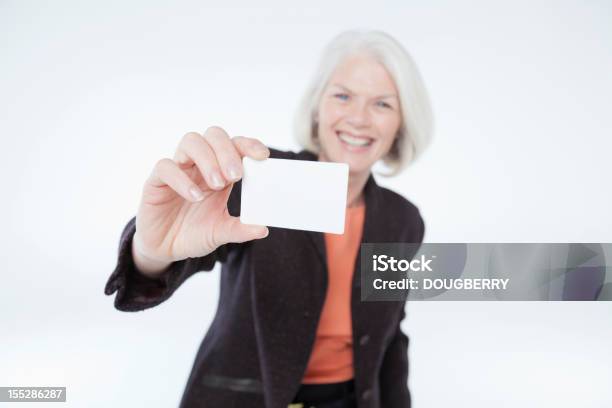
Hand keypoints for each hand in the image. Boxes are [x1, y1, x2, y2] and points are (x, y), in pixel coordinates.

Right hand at [132, 126, 269, 276]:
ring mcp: (178, 170)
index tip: (262, 156)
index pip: (235, 145)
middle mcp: (199, 165)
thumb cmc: (194, 233)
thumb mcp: (221, 232)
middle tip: (236, 176)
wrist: (164, 249)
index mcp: (220, 172)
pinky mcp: (157, 181)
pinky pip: (166, 167)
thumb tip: (263, 229)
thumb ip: (240, 229)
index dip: (248, 145)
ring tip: (217, 184)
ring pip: (191, 142)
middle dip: (227, 151)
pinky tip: (194, 196)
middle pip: (214, 136)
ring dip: (207, 159)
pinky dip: (182, 179)